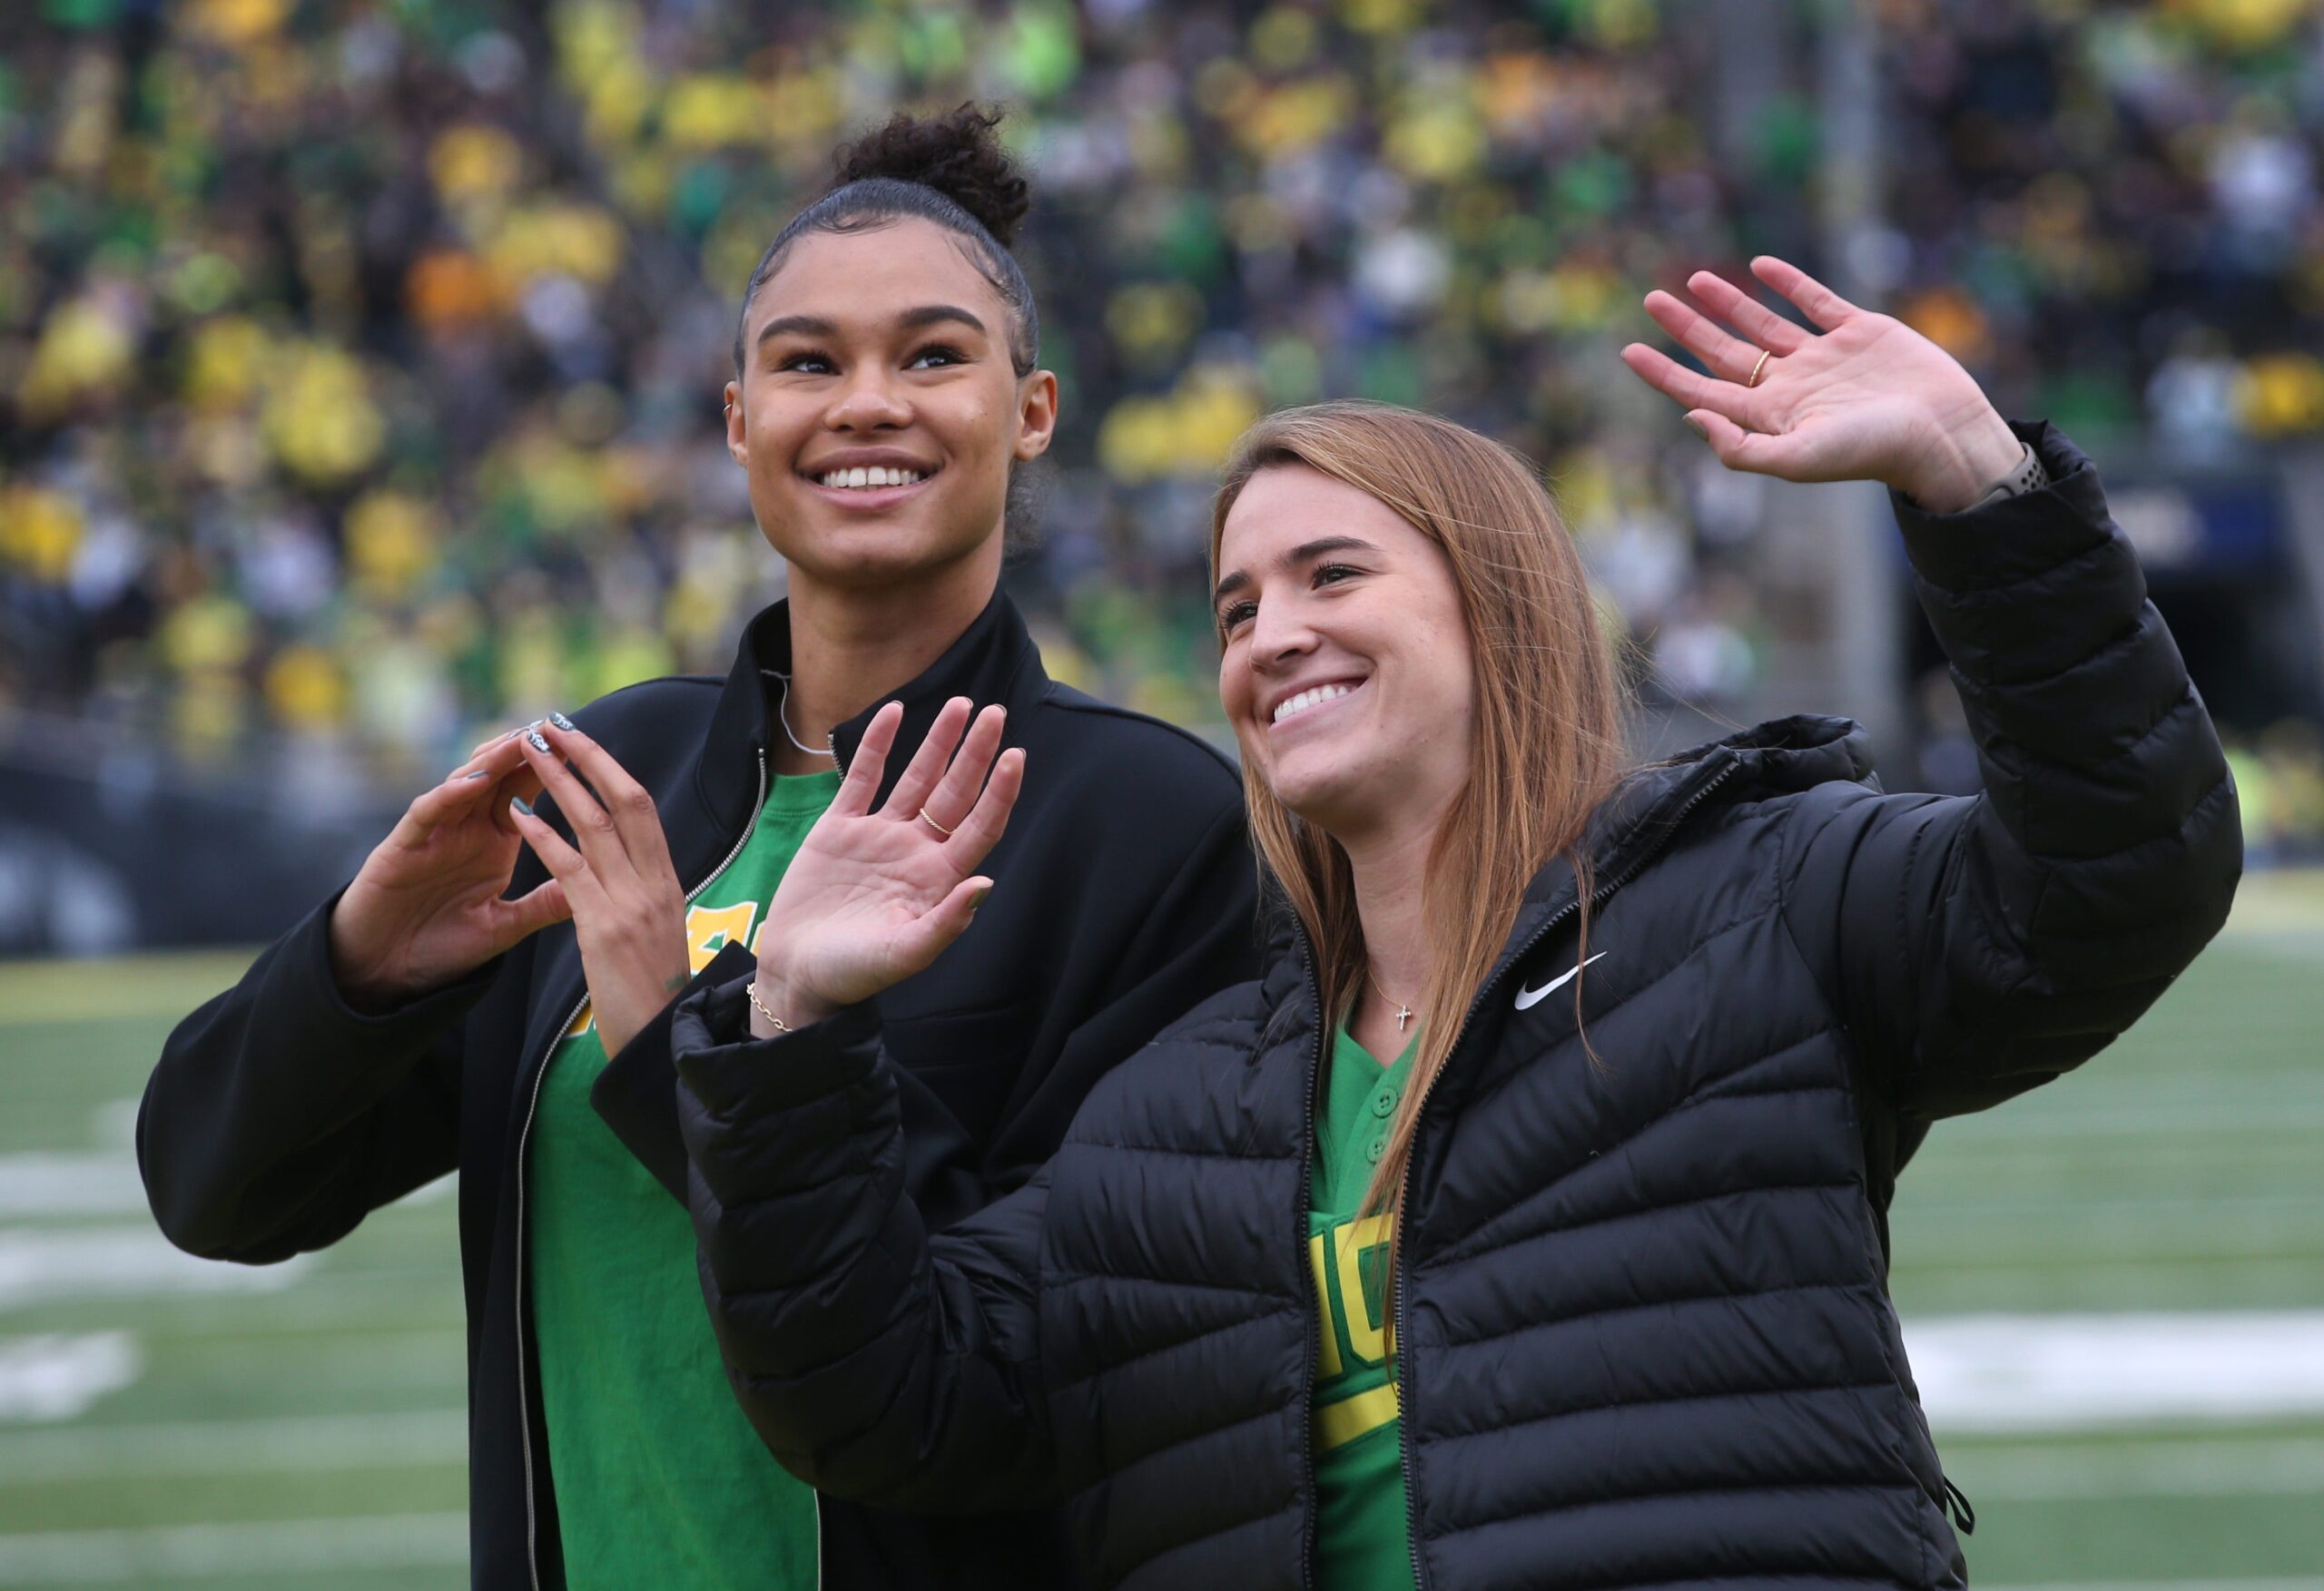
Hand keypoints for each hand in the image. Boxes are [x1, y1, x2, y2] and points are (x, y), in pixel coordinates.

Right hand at [327, 722, 564, 1009]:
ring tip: (521, 739)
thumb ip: (544, 905)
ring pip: (464, 783)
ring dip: (492, 761)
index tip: (586, 745)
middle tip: (556, 724)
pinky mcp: (402, 846)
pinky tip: (472, 782)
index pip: (528, 790)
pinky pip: (427, 813)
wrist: (383, 972)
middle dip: (527, 749)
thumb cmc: (440, 944)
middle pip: (500, 776)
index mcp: (495, 840)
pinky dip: (448, 795)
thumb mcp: (503, 925)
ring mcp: (434, 833)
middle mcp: (466, 828)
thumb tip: (599, 888)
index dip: (555, 767)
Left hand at [505, 720, 690, 1060]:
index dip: (613, 772)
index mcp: (669, 885)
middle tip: (556, 726)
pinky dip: (543, 836)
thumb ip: (643, 901)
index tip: (585, 745)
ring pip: (596, 825)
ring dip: (560, 783)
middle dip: (589, 759)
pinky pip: (570, 869)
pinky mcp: (604, 928)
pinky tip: (517, 814)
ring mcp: (632, 904)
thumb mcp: (659, 938)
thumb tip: (627, 876)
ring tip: (530, 752)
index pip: (644, 812)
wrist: (663, 1044)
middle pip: (627, 802)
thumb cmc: (658, 1000)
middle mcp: (655, 886)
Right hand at [748, 697, 1023, 1036]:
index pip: (980, 825)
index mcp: (938, 878)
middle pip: (955, 792)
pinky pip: (863, 777)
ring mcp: (879, 835)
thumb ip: (945, 923)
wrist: (797, 974)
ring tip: (960, 704)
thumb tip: (985, 884)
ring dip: (938, 742)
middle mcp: (915, 851)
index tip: (1016, 756)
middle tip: (996, 714)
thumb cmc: (855, 973)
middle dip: (976, 753)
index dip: (1000, 792)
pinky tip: (894, 712)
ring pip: (917, 778)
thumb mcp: (903, 954)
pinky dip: (877, 744)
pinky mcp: (839, 828)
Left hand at [1620, 256, 2025, 512]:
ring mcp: (1825, 357)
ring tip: (1695, 280)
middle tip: (1651, 300)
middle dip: (1687, 327)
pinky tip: (1761, 265)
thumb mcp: (1798, 458)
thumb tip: (1690, 416)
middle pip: (1725, 352)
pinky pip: (1815, 300)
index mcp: (1771, 416)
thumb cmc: (1870, 452)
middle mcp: (1792, 386)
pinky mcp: (1860, 332)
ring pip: (1764, 323)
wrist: (1942, 432)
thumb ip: (1740, 447)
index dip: (1665, 373)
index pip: (1703, 389)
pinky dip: (1788, 282)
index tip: (1629, 351)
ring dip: (1729, 302)